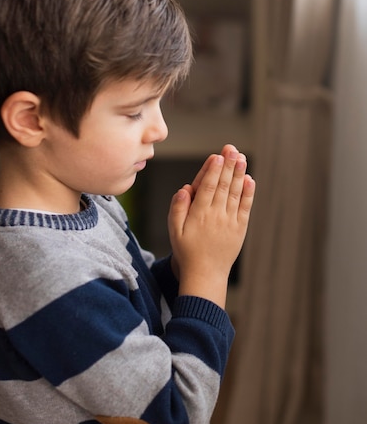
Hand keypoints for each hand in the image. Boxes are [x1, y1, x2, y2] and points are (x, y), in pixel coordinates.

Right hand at [168, 145, 254, 308]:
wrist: (205, 274)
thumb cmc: (187, 251)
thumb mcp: (174, 230)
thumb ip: (178, 208)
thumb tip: (185, 188)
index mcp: (199, 214)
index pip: (207, 187)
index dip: (212, 170)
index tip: (217, 156)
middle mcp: (216, 215)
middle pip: (223, 185)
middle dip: (228, 166)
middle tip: (232, 149)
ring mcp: (230, 221)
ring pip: (235, 193)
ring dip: (239, 174)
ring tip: (242, 158)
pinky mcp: (240, 228)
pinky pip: (245, 207)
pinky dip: (248, 193)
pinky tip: (249, 180)